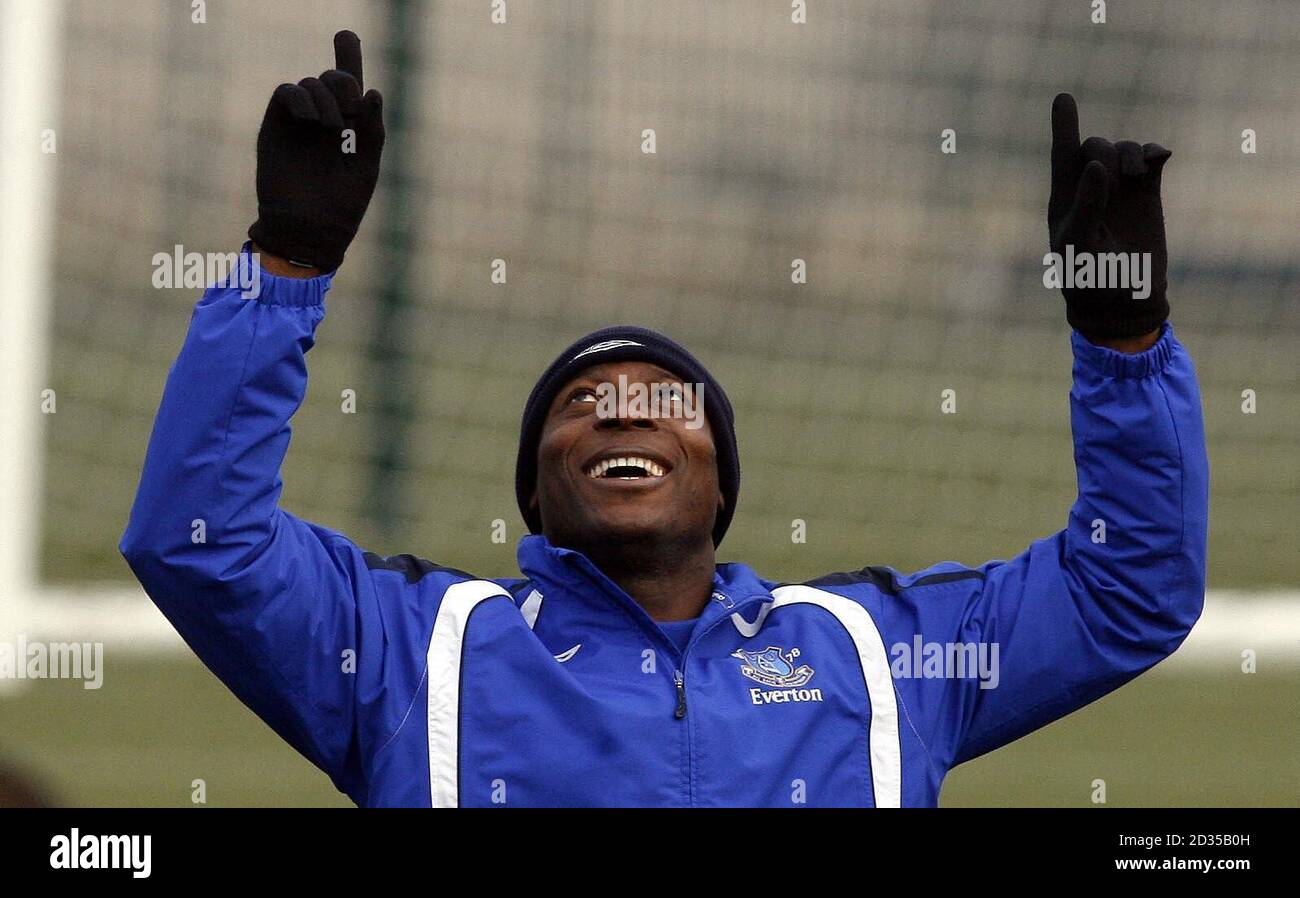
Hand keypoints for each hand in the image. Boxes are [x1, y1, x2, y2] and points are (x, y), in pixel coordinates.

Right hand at [247, 30, 384, 271]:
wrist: (310, 230)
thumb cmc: (342, 204)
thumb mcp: (367, 166)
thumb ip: (372, 129)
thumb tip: (372, 91)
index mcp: (350, 127)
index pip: (350, 84)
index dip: (349, 56)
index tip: (345, 35)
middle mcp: (325, 119)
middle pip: (333, 77)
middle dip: (345, 82)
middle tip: (352, 110)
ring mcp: (300, 122)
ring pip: (311, 82)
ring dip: (327, 96)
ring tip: (335, 128)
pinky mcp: (276, 126)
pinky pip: (286, 93)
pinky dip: (302, 98)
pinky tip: (314, 120)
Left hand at [1048, 93, 1170, 339]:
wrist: (1124, 300)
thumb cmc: (1089, 277)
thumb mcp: (1080, 244)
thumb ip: (1086, 204)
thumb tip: (1097, 165)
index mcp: (1066, 197)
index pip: (1062, 154)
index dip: (1064, 126)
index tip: (1064, 98)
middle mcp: (1091, 187)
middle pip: (1095, 146)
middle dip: (1106, 151)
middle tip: (1121, 178)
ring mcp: (1121, 189)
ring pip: (1124, 149)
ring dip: (1132, 153)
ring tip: (1140, 174)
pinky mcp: (1148, 192)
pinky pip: (1152, 158)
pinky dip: (1155, 152)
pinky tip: (1161, 158)